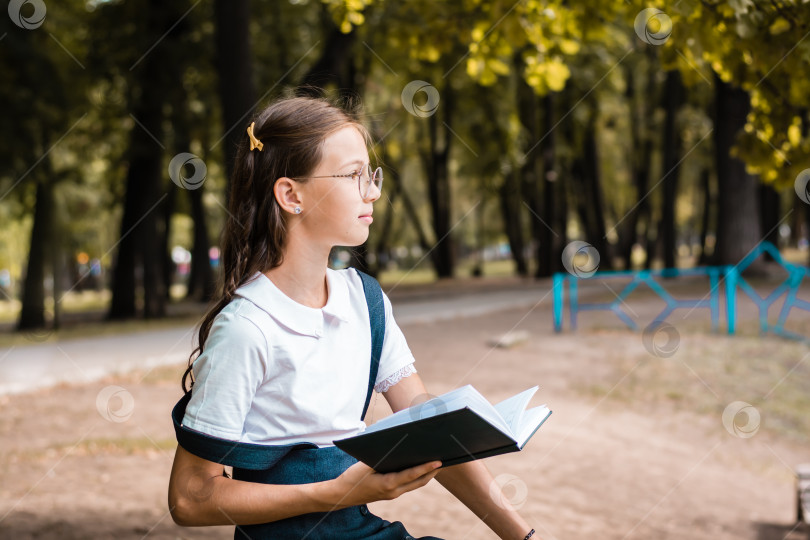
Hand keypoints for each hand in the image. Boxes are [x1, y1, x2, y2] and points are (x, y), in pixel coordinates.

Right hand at [325, 460, 441, 508]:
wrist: (341, 495)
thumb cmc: (352, 478)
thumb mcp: (364, 465)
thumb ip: (381, 457)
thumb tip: (396, 447)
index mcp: (388, 484)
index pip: (412, 474)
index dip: (426, 467)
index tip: (438, 461)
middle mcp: (393, 491)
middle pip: (419, 482)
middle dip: (432, 471)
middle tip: (444, 460)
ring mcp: (393, 494)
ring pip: (415, 485)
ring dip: (427, 475)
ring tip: (436, 463)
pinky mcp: (390, 494)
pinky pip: (408, 485)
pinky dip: (417, 477)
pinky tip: (420, 468)